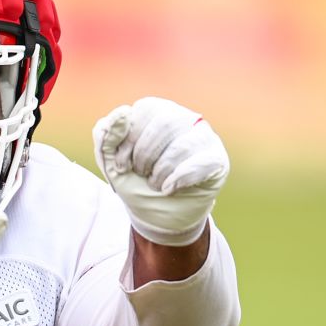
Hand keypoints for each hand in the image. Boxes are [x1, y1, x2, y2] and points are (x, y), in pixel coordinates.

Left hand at [93, 97, 229, 245]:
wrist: (156, 217)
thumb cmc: (135, 183)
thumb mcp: (111, 162)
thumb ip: (107, 136)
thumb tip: (122, 112)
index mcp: (158, 112)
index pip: (147, 109)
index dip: (129, 139)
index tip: (121, 166)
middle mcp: (185, 119)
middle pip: (166, 123)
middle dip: (145, 155)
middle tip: (139, 174)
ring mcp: (204, 138)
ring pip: (183, 145)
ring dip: (161, 171)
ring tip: (155, 184)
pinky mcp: (217, 160)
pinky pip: (202, 162)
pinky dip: (179, 179)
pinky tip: (169, 189)